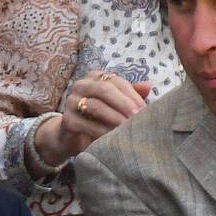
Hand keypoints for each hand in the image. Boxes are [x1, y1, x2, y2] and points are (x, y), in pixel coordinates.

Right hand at [34, 71, 152, 167]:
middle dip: (124, 104)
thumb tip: (148, 86)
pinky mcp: (67, 120)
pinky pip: (86, 124)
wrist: (74, 138)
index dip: (132, 94)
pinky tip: (113, 137)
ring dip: (115, 118)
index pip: (116, 81)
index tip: (145, 109)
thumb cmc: (99, 118)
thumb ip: (130, 95)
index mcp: (95, 77)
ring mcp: (71, 101)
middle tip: (138, 118)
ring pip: (95, 106)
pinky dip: (101, 131)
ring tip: (128, 128)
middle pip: (104, 89)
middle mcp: (81, 85)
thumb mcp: (116, 105)